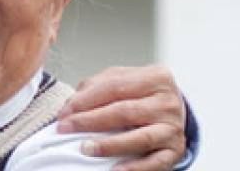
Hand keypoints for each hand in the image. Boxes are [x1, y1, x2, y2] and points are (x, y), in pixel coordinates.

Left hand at [56, 65, 186, 170]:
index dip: (85, 100)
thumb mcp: (121, 80)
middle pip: (125, 111)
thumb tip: (71, 106)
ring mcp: (174, 127)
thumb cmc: (140, 96)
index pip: (114, 87)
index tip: (63, 113)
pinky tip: (114, 170)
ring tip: (85, 148)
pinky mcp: (176, 150)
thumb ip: (95, 87)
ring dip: (109, 145)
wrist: (171, 113)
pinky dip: (134, 168)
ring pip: (140, 138)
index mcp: (156, 77)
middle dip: (90, 121)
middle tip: (66, 129)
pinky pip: (155, 162)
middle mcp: (168, 102)